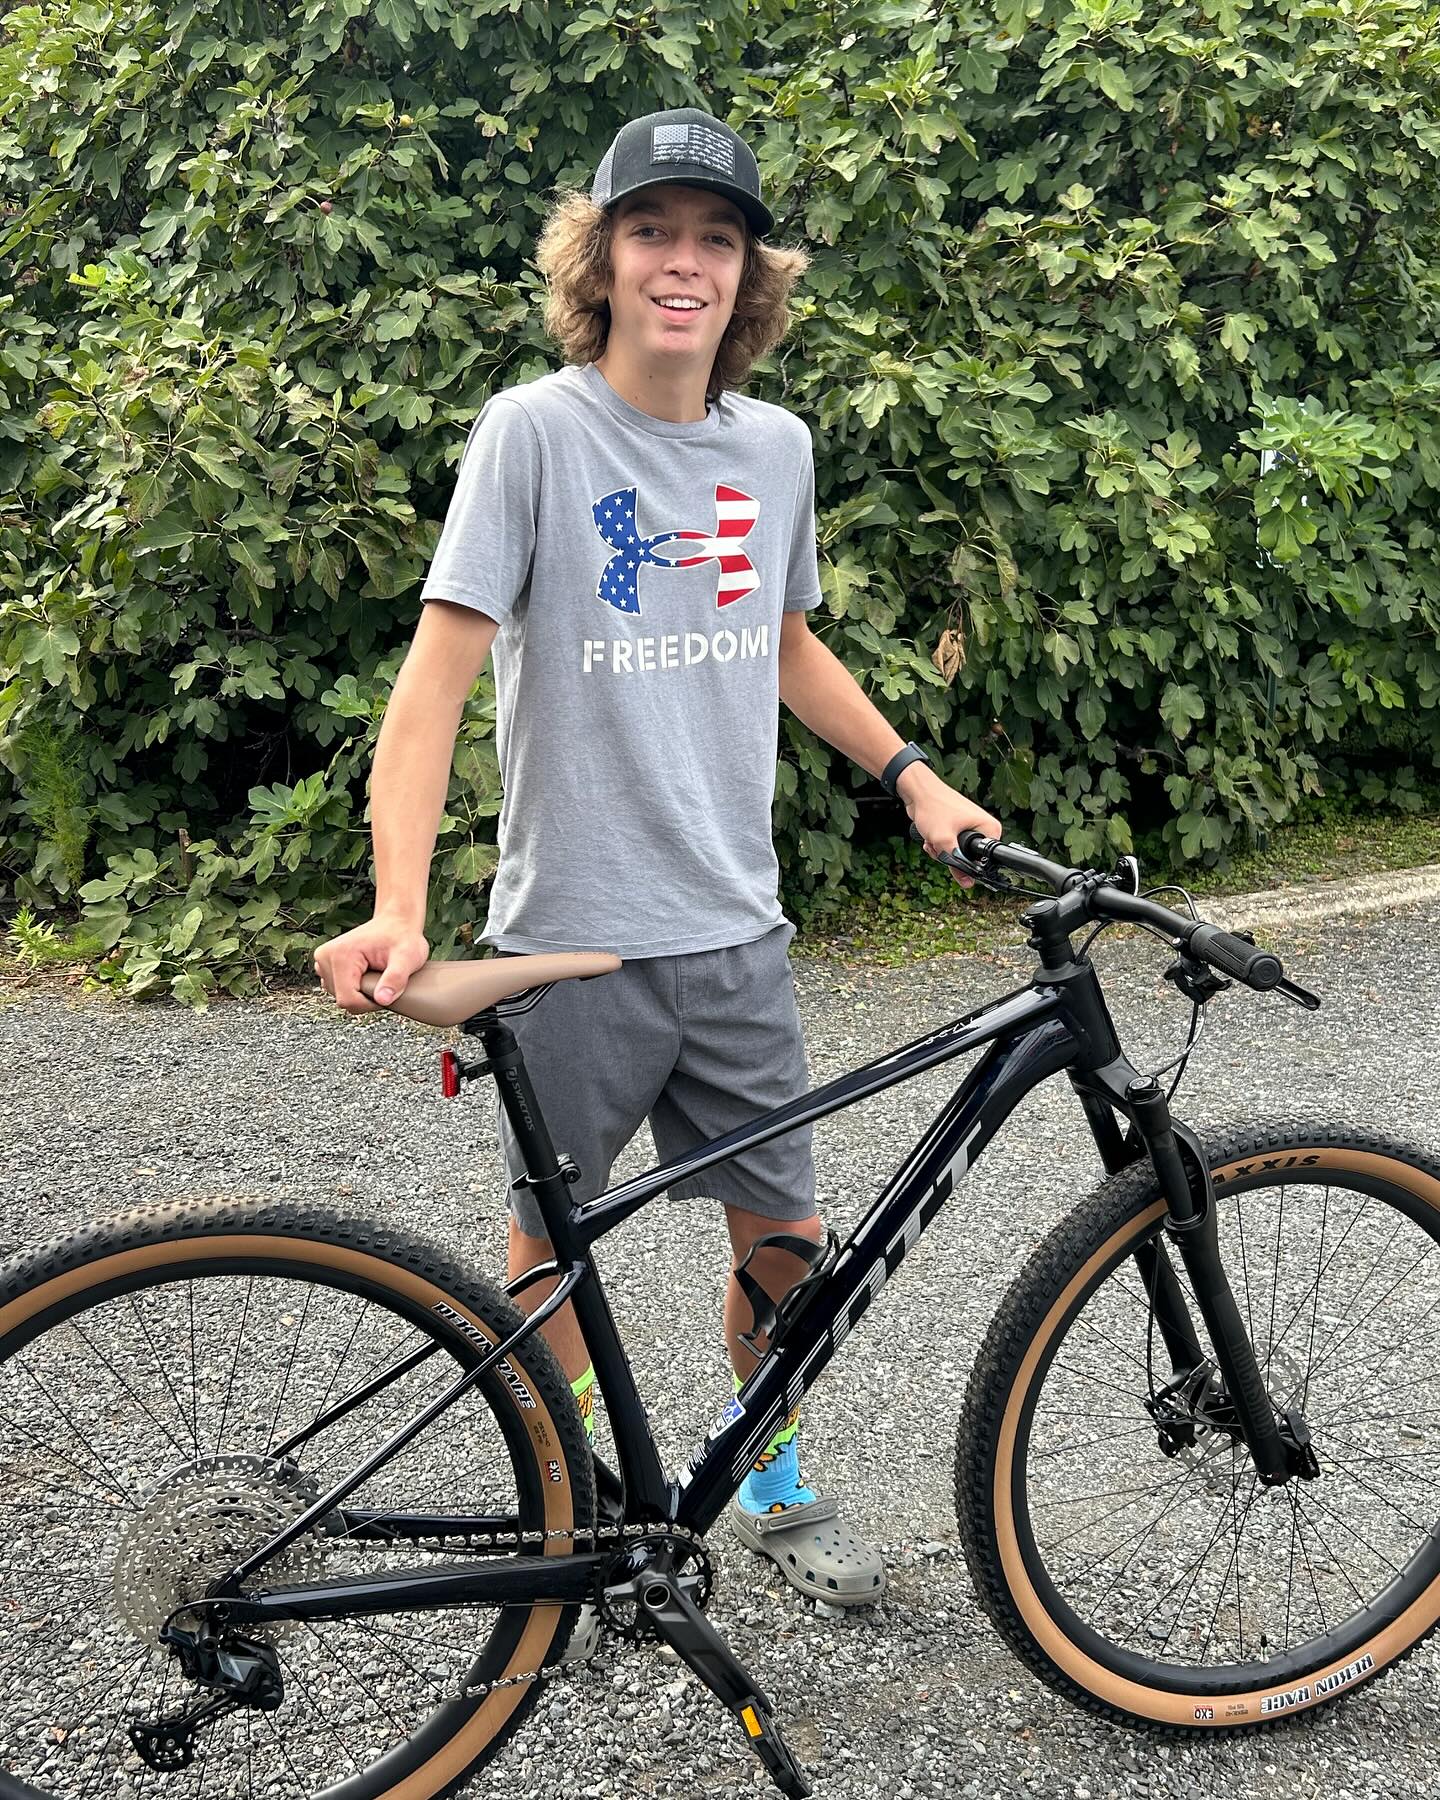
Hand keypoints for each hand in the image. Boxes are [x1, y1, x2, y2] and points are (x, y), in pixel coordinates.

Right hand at [315, 915, 429, 1012]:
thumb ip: (396, 979)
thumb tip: (382, 999)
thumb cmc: (402, 936)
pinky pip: (338, 989)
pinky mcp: (325, 964)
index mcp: (341, 955)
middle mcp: (325, 956)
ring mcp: (322, 960)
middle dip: (366, 997)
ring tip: (375, 974)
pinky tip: (366, 975)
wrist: (396, 922)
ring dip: (360, 993)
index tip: (386, 991)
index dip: (370, 1004)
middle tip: (383, 980)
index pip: (348, 1000)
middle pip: (343, 999)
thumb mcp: (407, 957)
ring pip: (340, 995)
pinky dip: (354, 987)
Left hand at [897, 765, 1001, 888]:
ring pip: (955, 855)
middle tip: (939, 844)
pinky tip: (929, 836)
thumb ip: (956, 864)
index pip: (986, 859)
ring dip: (940, 851)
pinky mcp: (955, 830)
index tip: (953, 858)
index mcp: (988, 828)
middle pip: (969, 859)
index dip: (969, 865)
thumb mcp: (944, 840)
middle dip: (949, 856)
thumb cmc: (933, 807)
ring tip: (933, 837)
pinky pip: (948, 847)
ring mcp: (968, 829)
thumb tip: (967, 883)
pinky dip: (937, 845)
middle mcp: (981, 828)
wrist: (917, 792)